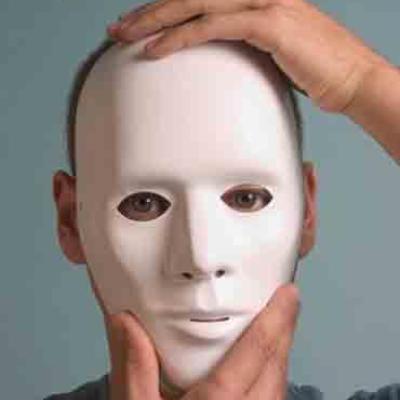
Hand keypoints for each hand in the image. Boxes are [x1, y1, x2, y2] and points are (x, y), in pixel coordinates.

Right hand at [105, 283, 299, 399]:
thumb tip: (125, 322)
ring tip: (278, 327)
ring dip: (283, 351)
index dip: (278, 317)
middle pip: (278, 362)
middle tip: (287, 299)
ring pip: (281, 383)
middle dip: (286, 326)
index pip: (258, 350)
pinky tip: (265, 371)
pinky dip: (276, 377)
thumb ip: (135, 366)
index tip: (289, 293)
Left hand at [107, 0, 385, 113]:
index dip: (163, 9)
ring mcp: (263, 1)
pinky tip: (156, 50)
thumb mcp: (272, 53)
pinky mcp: (268, 22)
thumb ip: (245, 46)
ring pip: (194, 3)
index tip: (136, 24)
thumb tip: (220, 62)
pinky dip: (181, 36)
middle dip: (148, 11)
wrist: (351, 77)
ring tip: (125, 37)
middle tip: (117, 28)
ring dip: (155, 20)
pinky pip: (213, 25)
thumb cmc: (316, 71)